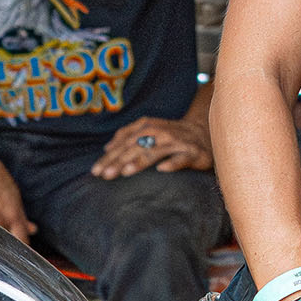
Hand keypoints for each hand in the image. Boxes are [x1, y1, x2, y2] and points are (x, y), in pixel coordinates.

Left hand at [91, 116, 211, 177]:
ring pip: (156, 151)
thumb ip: (128, 136)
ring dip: (140, 161)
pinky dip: (172, 163)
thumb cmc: (171, 135)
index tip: (95, 171)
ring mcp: (176, 142)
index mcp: (148, 126)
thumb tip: (107, 147)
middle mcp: (160, 132)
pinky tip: (162, 169)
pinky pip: (181, 159)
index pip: (124, 142)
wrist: (204, 132)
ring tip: (125, 172)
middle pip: (136, 146)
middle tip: (105, 175)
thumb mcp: (149, 131)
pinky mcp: (192, 153)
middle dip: (119, 160)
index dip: (109, 156)